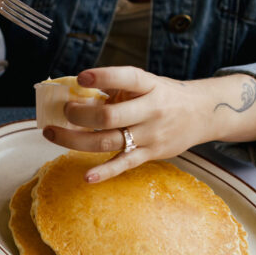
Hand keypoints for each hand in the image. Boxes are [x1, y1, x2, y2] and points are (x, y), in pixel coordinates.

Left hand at [43, 67, 255, 181]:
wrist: (202, 113)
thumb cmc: (162, 96)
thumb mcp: (145, 85)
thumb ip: (115, 90)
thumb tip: (74, 94)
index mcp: (149, 86)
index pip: (127, 78)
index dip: (104, 77)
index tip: (81, 77)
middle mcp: (151, 110)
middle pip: (110, 116)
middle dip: (80, 115)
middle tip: (64, 110)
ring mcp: (150, 134)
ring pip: (108, 141)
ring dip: (75, 139)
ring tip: (52, 132)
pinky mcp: (150, 154)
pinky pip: (124, 164)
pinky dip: (104, 172)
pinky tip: (87, 177)